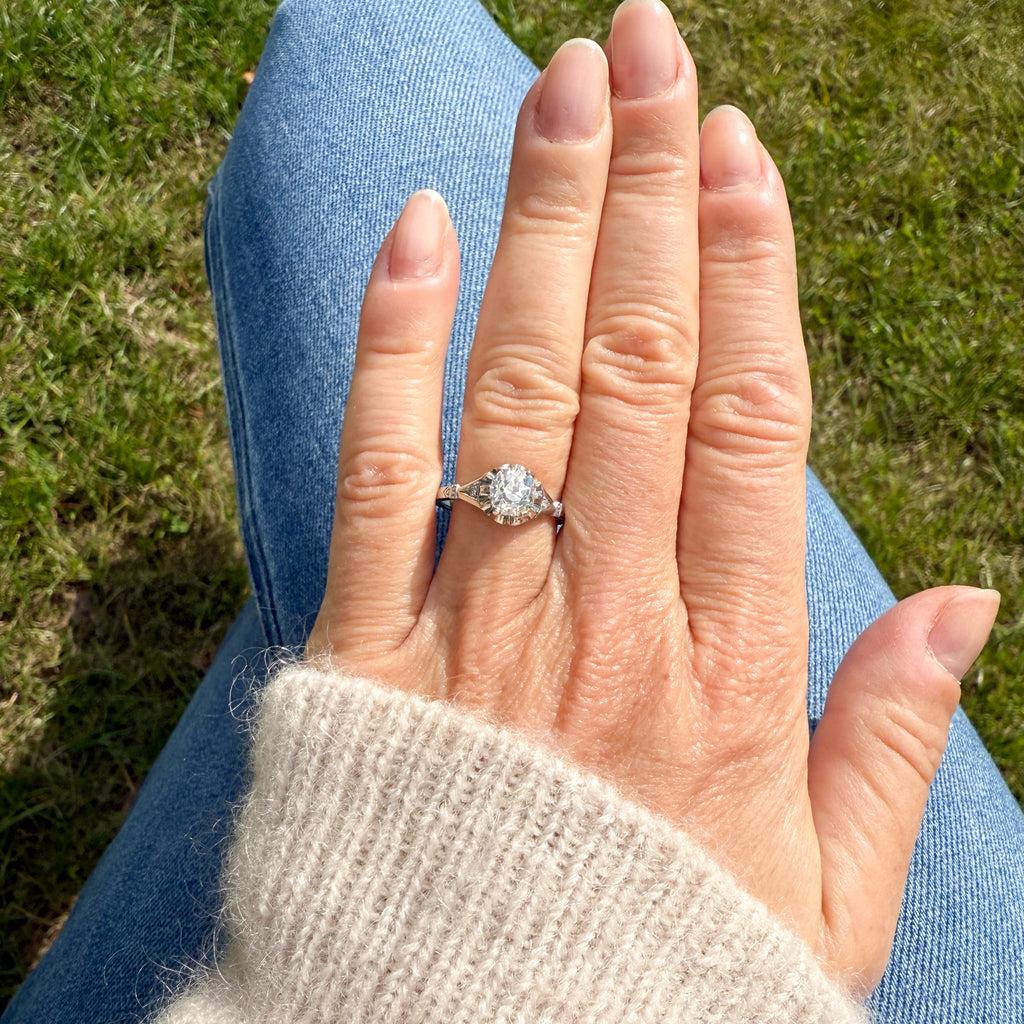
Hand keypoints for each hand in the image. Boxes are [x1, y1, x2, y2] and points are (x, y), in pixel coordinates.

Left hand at [307, 0, 997, 994]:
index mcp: (729, 672)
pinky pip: (376, 472)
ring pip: (517, 387)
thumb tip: (972, 598)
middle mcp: (607, 618)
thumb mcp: (825, 891)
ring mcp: (479, 624)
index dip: (747, 269)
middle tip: (643, 48)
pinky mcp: (367, 647)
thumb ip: (893, 739)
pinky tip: (418, 231)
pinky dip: (395, 345)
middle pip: (632, 361)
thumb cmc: (647, 962)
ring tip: (559, 88)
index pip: (747, 419)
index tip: (737, 150)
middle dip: (640, 191)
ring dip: (537, 224)